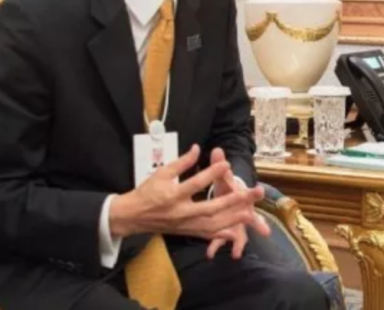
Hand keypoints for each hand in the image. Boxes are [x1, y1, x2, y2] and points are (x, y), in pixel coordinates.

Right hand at [109, 144, 264, 240]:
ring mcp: (185, 225)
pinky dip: (222, 233)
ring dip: (232, 218)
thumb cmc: (147, 192)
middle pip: (211, 208)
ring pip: (213, 224)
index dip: (212, 173)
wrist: (133, 216)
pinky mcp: (187, 232)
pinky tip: (236, 231)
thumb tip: (197, 148)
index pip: (196, 184)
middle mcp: (181, 213)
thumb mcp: (161, 173)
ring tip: (250, 211)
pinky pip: (207, 234)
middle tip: (250, 192)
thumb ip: (181, 162)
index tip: (227, 163)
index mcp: (172, 196)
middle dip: (233, 201)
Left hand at [204, 148, 269, 259]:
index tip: (260, 191)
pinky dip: (217, 246)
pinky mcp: (228, 231)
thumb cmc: (228, 186)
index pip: (249, 193)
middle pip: (252, 217)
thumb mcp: (223, 176)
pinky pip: (223, 240)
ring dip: (239, 243)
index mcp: (243, 195)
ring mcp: (238, 223)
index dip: (254, 193)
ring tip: (237, 253)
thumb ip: (219, 165)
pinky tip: (210, 255)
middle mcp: (244, 210)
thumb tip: (216, 149)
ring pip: (240, 233)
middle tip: (266, 231)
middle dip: (258, 224)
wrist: (232, 198)